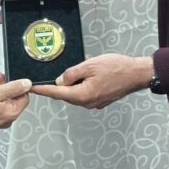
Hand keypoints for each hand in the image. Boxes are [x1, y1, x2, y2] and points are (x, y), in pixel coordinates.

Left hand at [32, 54, 152, 108]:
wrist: (136, 74)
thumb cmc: (115, 68)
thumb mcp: (90, 65)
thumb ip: (72, 73)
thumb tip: (60, 81)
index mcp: (82, 95)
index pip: (57, 93)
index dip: (43, 89)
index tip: (32, 88)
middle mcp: (87, 103)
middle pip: (66, 94)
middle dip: (59, 85)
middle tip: (55, 73)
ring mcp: (95, 103)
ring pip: (76, 93)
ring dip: (73, 83)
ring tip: (80, 69)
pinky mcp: (101, 100)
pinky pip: (86, 93)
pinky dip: (83, 85)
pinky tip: (88, 74)